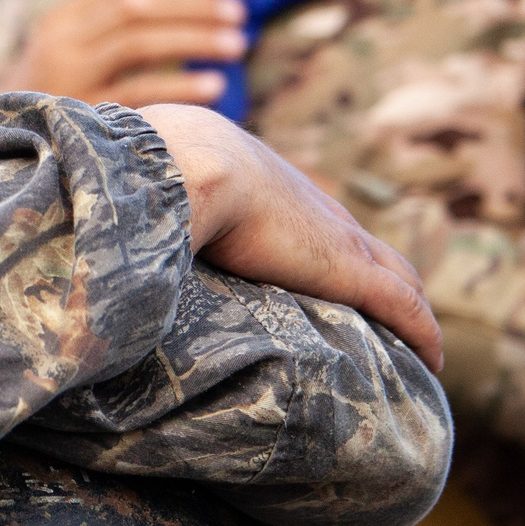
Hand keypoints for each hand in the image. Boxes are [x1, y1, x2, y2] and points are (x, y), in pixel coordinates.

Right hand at [6, 0, 243, 105]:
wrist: (4, 149)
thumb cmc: (55, 99)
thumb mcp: (71, 53)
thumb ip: (112, 27)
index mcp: (61, 17)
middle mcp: (60, 41)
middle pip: (135, 6)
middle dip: (192, 4)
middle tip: (239, 10)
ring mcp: (67, 78)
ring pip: (138, 42)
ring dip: (194, 38)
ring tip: (238, 43)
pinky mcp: (80, 116)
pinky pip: (138, 93)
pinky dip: (181, 86)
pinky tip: (217, 85)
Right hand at [140, 103, 442, 372]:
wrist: (182, 165)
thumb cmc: (151, 177)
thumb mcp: (149, 195)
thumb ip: (135, 220)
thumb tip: (91, 252)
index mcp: (267, 188)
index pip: (311, 221)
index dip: (324, 249)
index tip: (324, 275)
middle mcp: (313, 210)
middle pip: (365, 243)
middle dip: (382, 276)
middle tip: (389, 314)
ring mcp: (336, 238)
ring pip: (397, 274)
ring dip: (409, 305)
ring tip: (415, 343)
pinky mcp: (348, 269)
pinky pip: (404, 307)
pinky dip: (422, 331)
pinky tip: (433, 360)